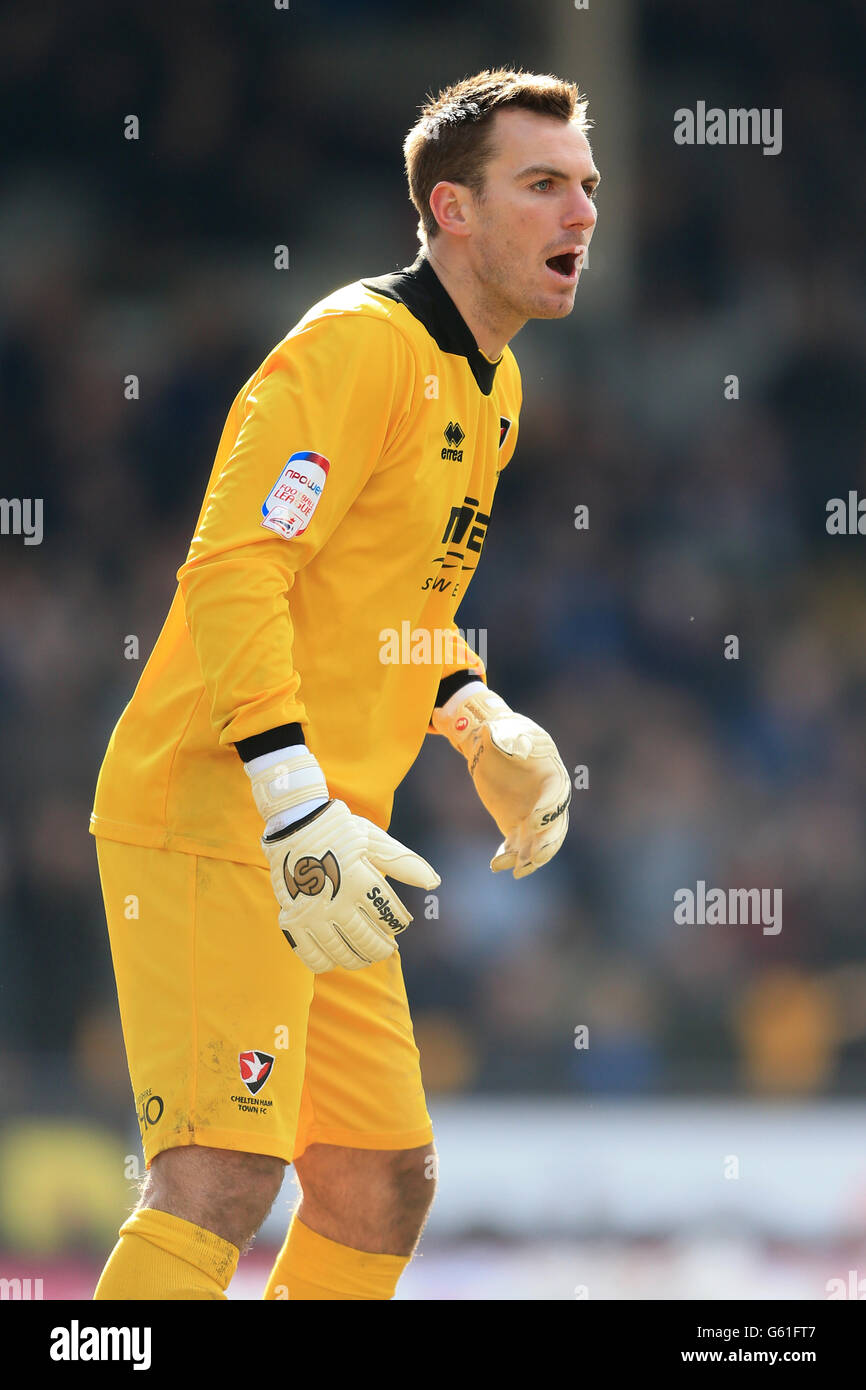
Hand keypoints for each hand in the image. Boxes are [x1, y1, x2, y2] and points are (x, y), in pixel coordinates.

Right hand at [247, 759, 440, 970]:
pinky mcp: (291, 920)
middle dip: (383, 948)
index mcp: (358, 879)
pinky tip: (335, 954)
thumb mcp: (373, 840)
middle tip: (387, 947)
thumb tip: (435, 883)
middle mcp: (335, 900)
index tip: (399, 923)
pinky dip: (327, 962)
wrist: (292, 823)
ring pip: (343, 953)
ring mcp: (311, 913)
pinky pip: (312, 957)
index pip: (390, 917)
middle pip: (368, 941)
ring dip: (359, 958)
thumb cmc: (339, 831)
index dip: (399, 924)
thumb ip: (403, 863)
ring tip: (366, 954)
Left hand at [432, 687, 570, 877]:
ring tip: (515, 869)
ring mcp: (533, 815)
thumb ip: (510, 738)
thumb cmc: (503, 734)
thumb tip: (513, 746)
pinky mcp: (516, 825)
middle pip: (555, 826)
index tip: (531, 822)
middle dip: (547, 843)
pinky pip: (516, 845)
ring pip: (537, 842)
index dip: (547, 810)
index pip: (556, 796)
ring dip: (529, 857)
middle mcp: (547, 800)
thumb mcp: (506, 731)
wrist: (492, 745)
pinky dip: (508, 856)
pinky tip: (496, 865)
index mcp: (552, 775)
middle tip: (535, 857)